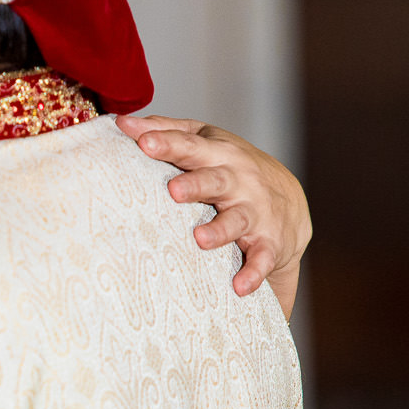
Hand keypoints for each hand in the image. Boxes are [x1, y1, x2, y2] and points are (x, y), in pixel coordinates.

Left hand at [118, 116, 310, 317]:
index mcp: (216, 154)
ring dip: (221, 230)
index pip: (190, 146)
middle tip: (173, 191)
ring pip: (237, 219)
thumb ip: (165, 131)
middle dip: (196, 185)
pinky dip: (254, 272)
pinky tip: (240, 287)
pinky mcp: (269, 241)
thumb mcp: (202, 141)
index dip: (168, 143)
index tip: (145, 142)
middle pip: (215, 179)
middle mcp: (237, 180)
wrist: (287, 199)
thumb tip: (121, 121)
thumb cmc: (227, 165)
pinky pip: (262, 258)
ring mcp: (254, 211)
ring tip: (201, 240)